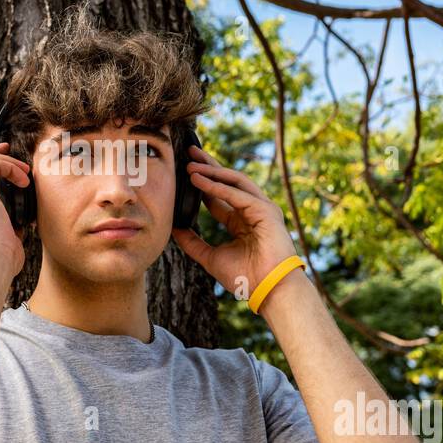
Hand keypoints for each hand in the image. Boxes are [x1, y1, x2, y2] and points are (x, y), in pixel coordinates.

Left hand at [170, 145, 299, 303]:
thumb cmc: (245, 278)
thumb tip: (174, 230)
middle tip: (188, 152)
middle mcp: (252, 211)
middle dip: (208, 166)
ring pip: (234, 182)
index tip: (182, 172)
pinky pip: (237, 194)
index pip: (218, 195)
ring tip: (190, 163)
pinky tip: (199, 180)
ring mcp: (261, 209)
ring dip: (211, 171)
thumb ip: (193, 243)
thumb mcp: (210, 257)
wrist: (268, 291)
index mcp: (241, 221)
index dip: (201, 183)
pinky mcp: (265, 211)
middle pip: (227, 181)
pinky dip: (217, 186)